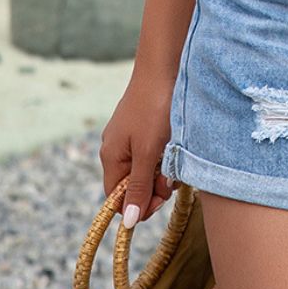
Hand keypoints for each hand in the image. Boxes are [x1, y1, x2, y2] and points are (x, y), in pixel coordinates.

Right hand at [99, 69, 177, 226]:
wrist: (165, 66)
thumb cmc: (155, 108)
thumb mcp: (148, 152)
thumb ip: (138, 186)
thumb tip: (128, 222)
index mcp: (111, 157)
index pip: (117, 198)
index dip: (138, 206)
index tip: (161, 200)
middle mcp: (117, 148)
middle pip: (133, 184)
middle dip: (154, 186)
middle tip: (172, 176)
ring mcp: (130, 136)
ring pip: (146, 168)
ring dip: (163, 170)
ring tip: (176, 157)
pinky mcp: (145, 126)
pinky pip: (154, 151)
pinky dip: (166, 154)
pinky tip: (176, 145)